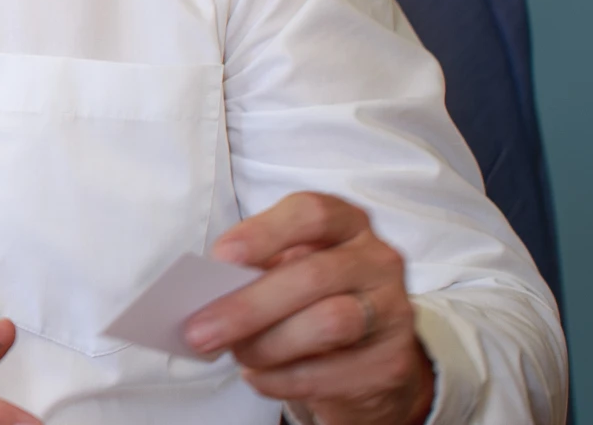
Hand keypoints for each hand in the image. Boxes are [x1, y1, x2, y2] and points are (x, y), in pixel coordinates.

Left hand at [185, 193, 435, 424]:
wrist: (366, 358)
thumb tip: (204, 293)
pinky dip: (281, 378)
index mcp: (346, 224)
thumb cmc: (310, 300)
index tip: (220, 257)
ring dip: (267, 344)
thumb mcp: (287, 271)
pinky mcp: (393, 363)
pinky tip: (259, 377)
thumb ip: (256, 272)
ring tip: (237, 354)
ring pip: (329, 324)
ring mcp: (392, 311)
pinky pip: (330, 373)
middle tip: (200, 331)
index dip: (264, 232)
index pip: (311, 213)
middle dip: (248, 307)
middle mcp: (377, 261)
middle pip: (313, 276)